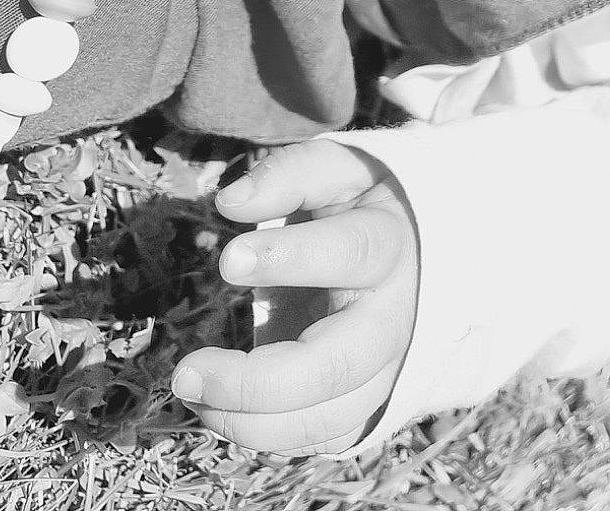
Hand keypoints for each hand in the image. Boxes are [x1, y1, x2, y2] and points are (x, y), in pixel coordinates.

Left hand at [172, 140, 418, 456]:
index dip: (292, 259)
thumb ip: (290, 177)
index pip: (353, 253)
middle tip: (185, 371)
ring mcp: (388, 368)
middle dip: (257, 381)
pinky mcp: (372, 403)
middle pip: (338, 365)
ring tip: (191, 390)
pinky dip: (269, 436)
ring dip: (251, 420)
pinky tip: (219, 410)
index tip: (228, 260)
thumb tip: (232, 202)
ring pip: (329, 416)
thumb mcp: (340, 171)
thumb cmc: (365, 206)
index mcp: (392, 247)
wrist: (423, 255)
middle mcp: (396, 317)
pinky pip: (325, 437)